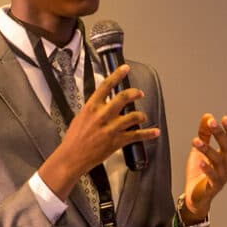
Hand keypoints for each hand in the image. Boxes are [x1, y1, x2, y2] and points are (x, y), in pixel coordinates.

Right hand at [39, 65, 160, 199]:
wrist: (72, 157)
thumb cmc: (73, 140)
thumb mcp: (79, 117)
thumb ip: (92, 109)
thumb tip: (101, 104)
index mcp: (91, 107)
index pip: (106, 86)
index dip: (117, 75)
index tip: (125, 69)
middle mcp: (103, 116)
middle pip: (123, 97)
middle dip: (134, 93)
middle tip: (139, 93)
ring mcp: (111, 128)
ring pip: (134, 116)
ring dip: (141, 115)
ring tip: (142, 116)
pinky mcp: (118, 141)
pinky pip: (137, 135)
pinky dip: (148, 133)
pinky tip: (154, 132)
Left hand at [180, 114, 226, 223]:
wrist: (195, 196)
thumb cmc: (200, 173)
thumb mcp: (201, 150)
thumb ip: (205, 134)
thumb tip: (207, 116)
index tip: (225, 118)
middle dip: (220, 134)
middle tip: (212, 123)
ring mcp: (222, 177)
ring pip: (218, 161)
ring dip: (208, 149)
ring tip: (195, 141)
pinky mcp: (213, 187)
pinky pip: (212, 177)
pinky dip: (207, 169)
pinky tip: (201, 162)